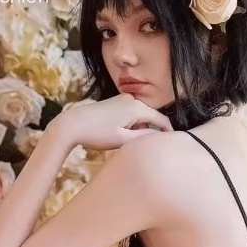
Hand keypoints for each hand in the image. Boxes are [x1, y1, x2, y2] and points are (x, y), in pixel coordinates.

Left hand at [50, 94, 173, 149]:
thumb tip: (160, 136)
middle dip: (154, 131)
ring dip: (141, 128)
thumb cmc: (97, 134)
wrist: (72, 124)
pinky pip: (131, 114)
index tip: (173, 144)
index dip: (169, 132)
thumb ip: (144, 137)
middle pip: (152, 117)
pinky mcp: (115, 102)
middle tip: (153, 148)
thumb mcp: (123, 140)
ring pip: (141, 116)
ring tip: (135, 144)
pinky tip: (123, 135)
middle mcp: (132, 99)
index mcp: (137, 108)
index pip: (161, 120)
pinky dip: (133, 124)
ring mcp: (123, 99)